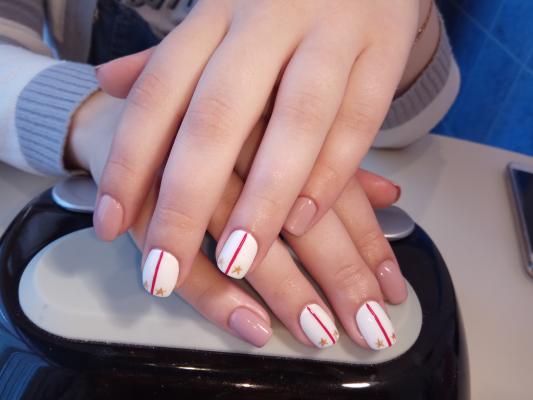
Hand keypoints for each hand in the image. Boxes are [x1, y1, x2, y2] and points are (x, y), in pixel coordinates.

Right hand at [68, 91, 405, 348]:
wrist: (134, 102)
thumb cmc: (221, 116)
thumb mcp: (282, 125)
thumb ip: (333, 163)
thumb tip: (392, 195)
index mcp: (278, 111)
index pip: (336, 187)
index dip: (368, 242)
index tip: (390, 289)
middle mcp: (238, 136)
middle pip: (300, 214)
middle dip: (339, 275)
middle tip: (368, 327)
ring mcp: (189, 165)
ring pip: (245, 235)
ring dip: (284, 289)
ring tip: (317, 331)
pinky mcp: (143, 195)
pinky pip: (183, 252)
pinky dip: (214, 292)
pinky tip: (248, 322)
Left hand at [92, 0, 423, 288]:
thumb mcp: (219, 12)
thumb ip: (170, 55)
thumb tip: (109, 81)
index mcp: (216, 13)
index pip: (159, 93)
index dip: (129, 162)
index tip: (110, 225)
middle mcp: (266, 21)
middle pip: (218, 117)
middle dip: (186, 203)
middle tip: (163, 271)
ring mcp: (330, 32)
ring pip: (296, 122)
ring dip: (264, 198)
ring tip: (238, 263)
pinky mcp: (384, 48)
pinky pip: (359, 118)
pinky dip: (333, 173)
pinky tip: (304, 220)